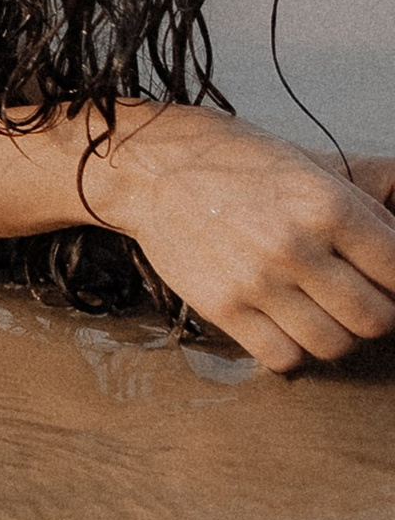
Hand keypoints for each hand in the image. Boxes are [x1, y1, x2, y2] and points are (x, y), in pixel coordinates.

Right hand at [91, 107, 394, 372]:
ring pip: (334, 345)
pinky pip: (284, 357)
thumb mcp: (307, 167)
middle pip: (375, 318)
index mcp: (326, 204)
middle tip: (361, 302)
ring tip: (324, 315)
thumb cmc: (232, 162)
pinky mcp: (224, 307)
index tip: (388, 285)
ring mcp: (258, 281)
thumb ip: (360, 212)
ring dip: (338, 336)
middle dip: (378, 316)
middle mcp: (296, 245)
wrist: (150, 167)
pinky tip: (287, 326)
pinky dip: (295, 352)